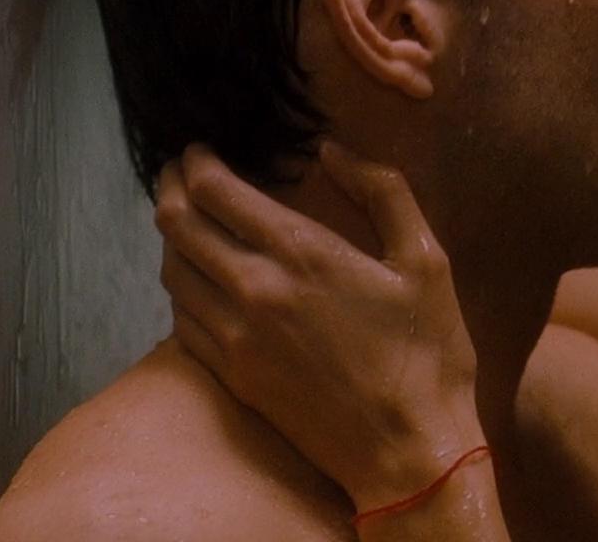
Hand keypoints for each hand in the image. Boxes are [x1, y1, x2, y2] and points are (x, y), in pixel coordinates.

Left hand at [156, 141, 484, 510]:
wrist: (405, 446)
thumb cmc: (426, 352)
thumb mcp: (427, 261)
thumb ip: (384, 194)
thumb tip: (335, 152)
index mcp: (301, 253)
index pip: (216, 191)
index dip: (196, 163)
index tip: (198, 151)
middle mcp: (254, 290)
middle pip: (178, 225)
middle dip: (170, 188)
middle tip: (176, 173)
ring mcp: (235, 337)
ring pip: (172, 271)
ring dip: (170, 237)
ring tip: (183, 220)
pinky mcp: (232, 374)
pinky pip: (181, 319)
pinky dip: (179, 288)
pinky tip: (196, 280)